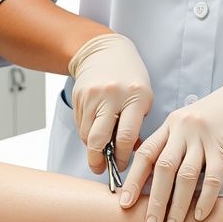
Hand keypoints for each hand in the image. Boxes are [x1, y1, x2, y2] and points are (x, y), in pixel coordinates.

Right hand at [68, 33, 152, 173]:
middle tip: (101, 169)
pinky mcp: (79, 96)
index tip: (122, 167)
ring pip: (86, 134)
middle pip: (99, 139)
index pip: (126, 137)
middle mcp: (113, 96)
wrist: (105, 51)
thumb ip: (137, 126)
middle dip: (98, 161)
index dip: (123, 158)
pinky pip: (80, 124)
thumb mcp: (143, 98)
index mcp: (136, 97)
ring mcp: (93, 95)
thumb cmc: (130, 78)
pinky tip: (94, 131)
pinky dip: (86, 133)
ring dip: (92, 148)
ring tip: (99, 151)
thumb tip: (130, 154)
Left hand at [119, 73, 222, 221]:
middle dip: (154, 200)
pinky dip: (205, 198)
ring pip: (185, 176)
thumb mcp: (187, 125)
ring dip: (177, 206)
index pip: (145, 154)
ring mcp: (204, 138)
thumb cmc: (217, 117)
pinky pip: (214, 177)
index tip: (125, 204)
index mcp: (169, 126)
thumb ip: (171, 147)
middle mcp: (183, 130)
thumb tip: (152, 182)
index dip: (133, 180)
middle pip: (162, 168)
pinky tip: (200, 216)